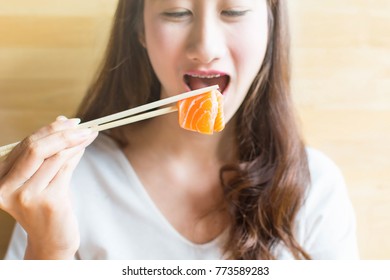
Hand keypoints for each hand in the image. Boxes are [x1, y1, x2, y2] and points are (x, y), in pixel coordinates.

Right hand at [0, 116, 97, 258]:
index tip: (69, 121)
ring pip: (53, 157)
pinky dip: (76, 155)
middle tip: (83, 126)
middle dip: (62, 133)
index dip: (48, 130)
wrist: (52, 241)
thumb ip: (48, 152)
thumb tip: (62, 120)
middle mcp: (6, 188)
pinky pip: (65, 169)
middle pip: (35, 148)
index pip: (24, 146)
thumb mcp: (41, 177)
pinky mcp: (49, 202)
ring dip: (75, 142)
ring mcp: (27, 196)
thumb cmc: (46, 207)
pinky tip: (84, 148)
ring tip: (89, 135)